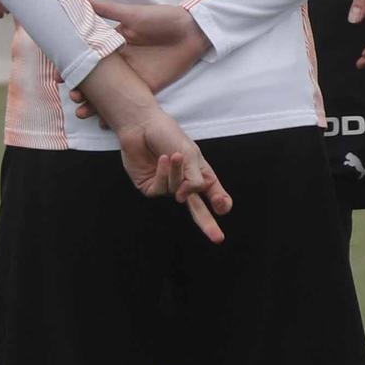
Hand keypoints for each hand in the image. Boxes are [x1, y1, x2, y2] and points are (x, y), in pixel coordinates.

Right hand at [70, 2, 212, 119]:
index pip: (87, 60)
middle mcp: (119, 64)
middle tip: (73, 96)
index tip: (59, 77)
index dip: (72, 69)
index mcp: (113, 46)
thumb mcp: (133, 14)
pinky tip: (104, 122)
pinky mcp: (147, 88)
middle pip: (95, 81)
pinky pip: (128, 103)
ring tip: (83, 112)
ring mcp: (132, 78)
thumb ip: (108, 10)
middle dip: (81, 91)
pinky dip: (115, 114)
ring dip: (94, 105)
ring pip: (108, 95)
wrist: (193, 32)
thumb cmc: (162, 19)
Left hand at [115, 106, 232, 242]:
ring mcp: (168, 187)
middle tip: (219, 239)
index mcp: (200, 172)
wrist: (141, 126)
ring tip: (172, 155)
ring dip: (175, 173)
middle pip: (198, 208)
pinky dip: (163, 174)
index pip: (214, 192)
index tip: (223, 207)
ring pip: (176, 191)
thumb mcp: (188, 152)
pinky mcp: (150, 188)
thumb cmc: (167, 135)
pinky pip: (160, 190)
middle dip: (208, 223)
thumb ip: (192, 175)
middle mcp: (185, 183)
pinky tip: (162, 160)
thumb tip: (186, 197)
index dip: (220, 200)